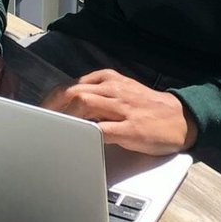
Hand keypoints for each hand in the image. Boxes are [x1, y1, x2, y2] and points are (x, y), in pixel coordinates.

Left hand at [43, 68, 196, 155]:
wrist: (181, 118)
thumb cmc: (147, 109)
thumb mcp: (122, 92)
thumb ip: (97, 94)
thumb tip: (67, 106)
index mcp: (109, 80)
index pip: (72, 85)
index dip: (51, 99)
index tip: (38, 112)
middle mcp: (114, 90)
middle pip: (73, 93)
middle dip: (52, 109)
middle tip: (39, 125)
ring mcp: (123, 109)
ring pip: (85, 106)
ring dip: (65, 119)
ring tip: (52, 132)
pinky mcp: (131, 129)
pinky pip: (103, 130)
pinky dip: (86, 134)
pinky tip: (76, 141)